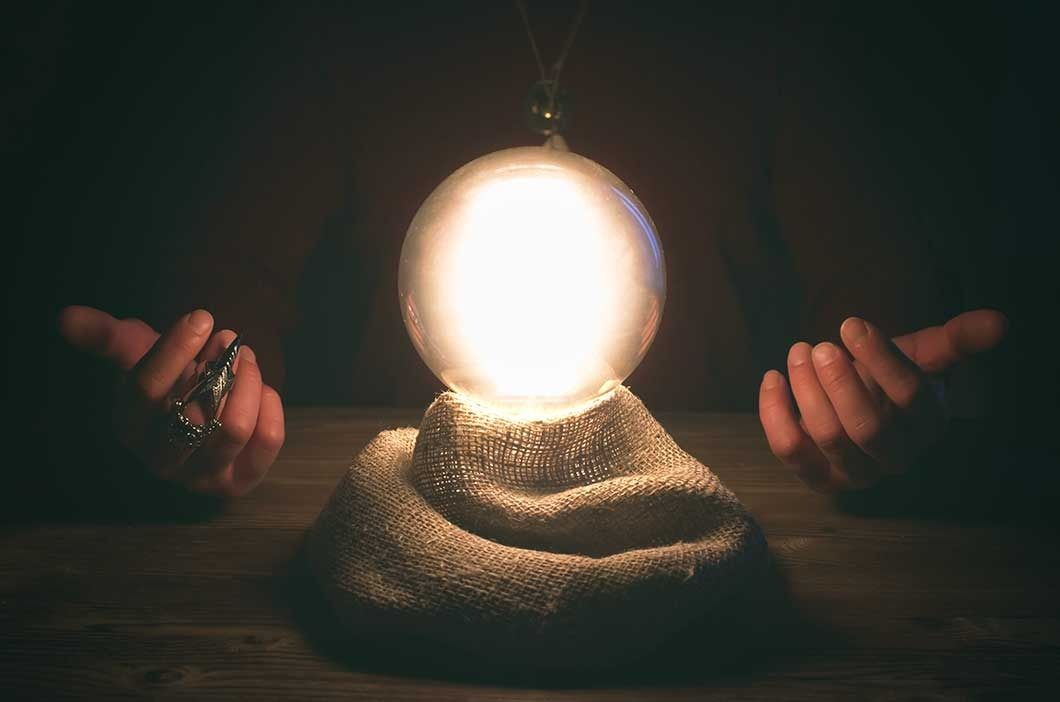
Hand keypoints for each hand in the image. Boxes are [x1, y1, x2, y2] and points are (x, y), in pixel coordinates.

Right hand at [58, 305, 284, 496]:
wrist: (204, 404)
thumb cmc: (170, 376)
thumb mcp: (138, 352)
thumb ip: (107, 336)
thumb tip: (66, 318)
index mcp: (129, 426)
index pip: (147, 390)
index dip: (176, 350)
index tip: (202, 318)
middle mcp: (161, 459)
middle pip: (196, 415)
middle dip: (222, 368)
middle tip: (229, 340)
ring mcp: (201, 476)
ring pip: (234, 430)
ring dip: (249, 385)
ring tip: (246, 361)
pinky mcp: (238, 481)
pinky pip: (266, 442)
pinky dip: (271, 407)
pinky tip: (262, 390)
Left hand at [758, 309, 1006, 491]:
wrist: (858, 404)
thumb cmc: (888, 376)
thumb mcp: (921, 353)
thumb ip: (955, 340)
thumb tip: (998, 322)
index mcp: (928, 425)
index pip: (910, 396)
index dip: (879, 358)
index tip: (850, 325)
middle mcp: (895, 457)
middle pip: (867, 427)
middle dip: (839, 382)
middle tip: (819, 346)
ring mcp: (854, 473)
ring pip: (828, 437)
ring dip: (806, 390)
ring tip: (799, 353)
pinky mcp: (816, 476)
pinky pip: (789, 450)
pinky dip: (774, 412)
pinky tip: (772, 377)